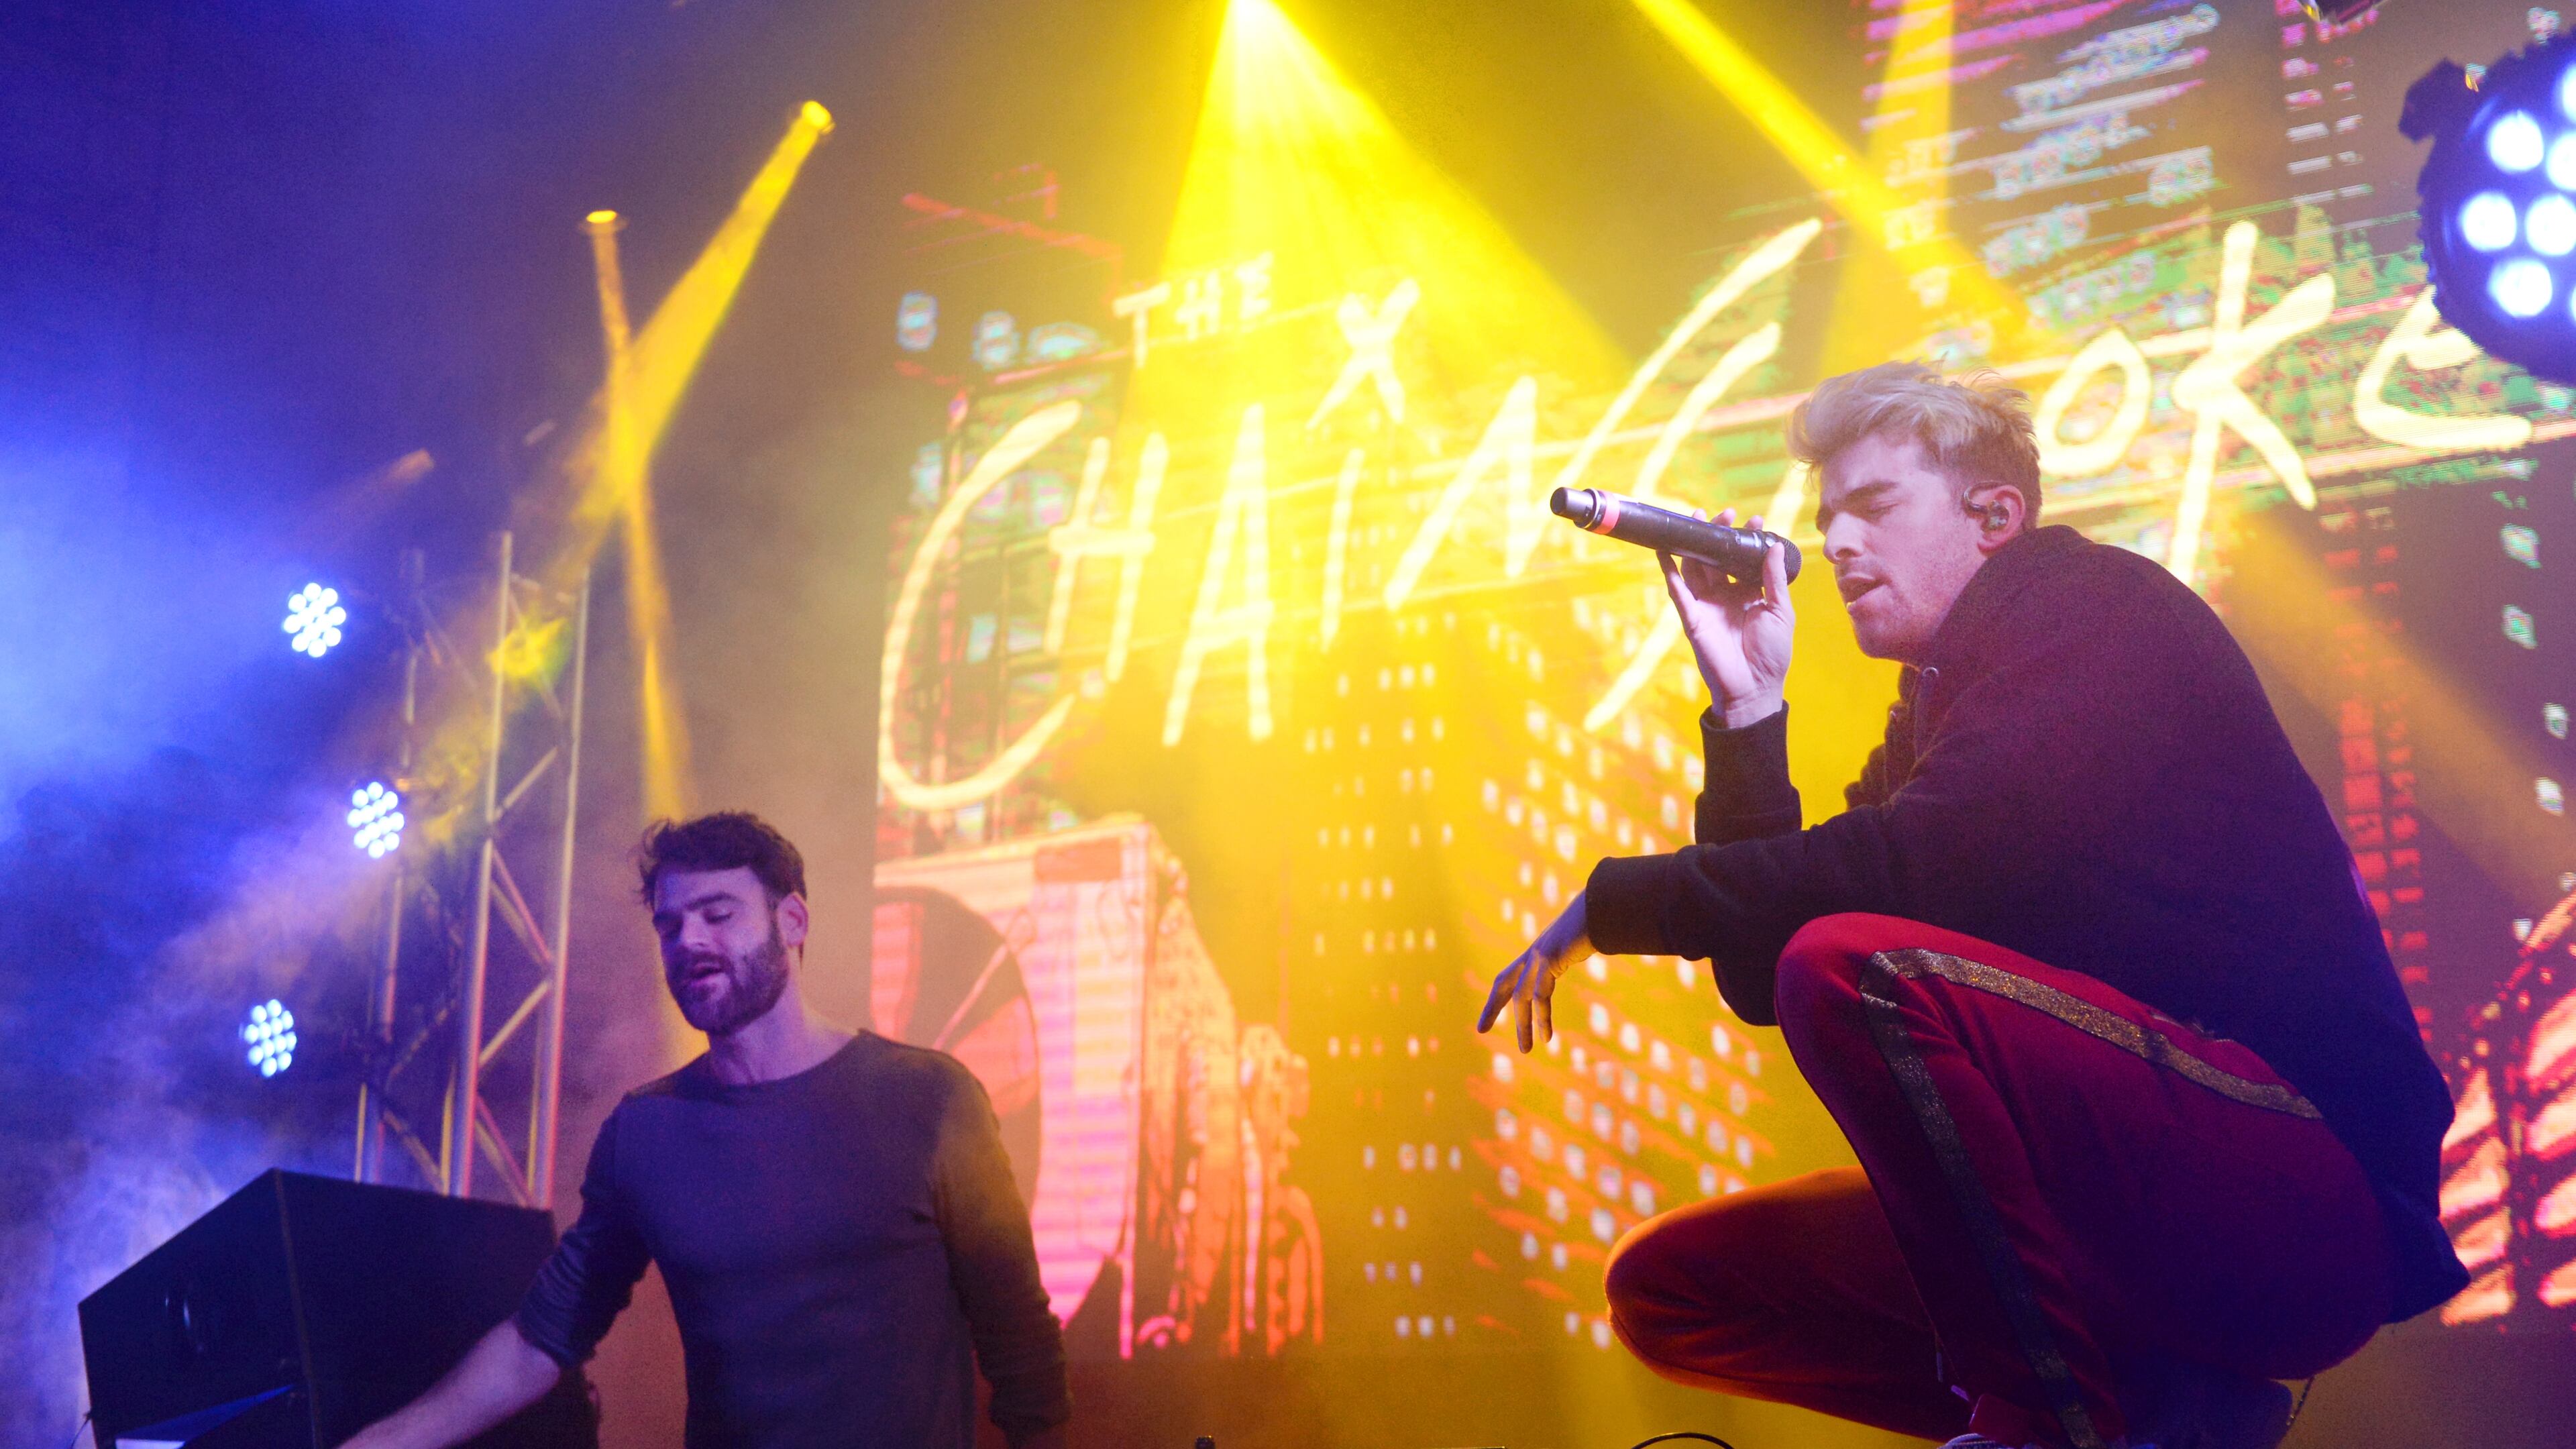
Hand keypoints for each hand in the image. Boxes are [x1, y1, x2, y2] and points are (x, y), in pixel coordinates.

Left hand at [1478, 896, 1591, 1051]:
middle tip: (1480, 1029)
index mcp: (1537, 951)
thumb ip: (1574, 951)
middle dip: (1492, 1007)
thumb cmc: (1596, 923)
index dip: (1497, 996)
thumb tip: (1582, 951)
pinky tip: (1546, 1037)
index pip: (1508, 976)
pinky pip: (1541, 995)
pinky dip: (1542, 1018)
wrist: (1602, 907)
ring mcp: (1539, 955)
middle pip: (1504, 983)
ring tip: (1526, 1050)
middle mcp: (1533, 953)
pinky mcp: (1549, 958)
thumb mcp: (1580, 941)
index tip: (1488, 1015)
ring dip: (1523, 1025)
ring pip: (1522, 996)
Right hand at [1661, 507, 1793, 728]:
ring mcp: (1706, 605)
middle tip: (1725, 513)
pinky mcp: (1691, 616)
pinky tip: (1664, 548)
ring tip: (1698, 518)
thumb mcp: (1781, 611)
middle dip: (1719, 535)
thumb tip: (1775, 547)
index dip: (1747, 540)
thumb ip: (1774, 580)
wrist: (1754, 687)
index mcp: (1749, 594)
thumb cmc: (1773, 653)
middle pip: (1717, 559)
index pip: (1745, 560)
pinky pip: (1677, 590)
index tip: (1756, 520)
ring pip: (1696, 568)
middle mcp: (1726, 596)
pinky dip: (1668, 569)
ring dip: (1694, 544)